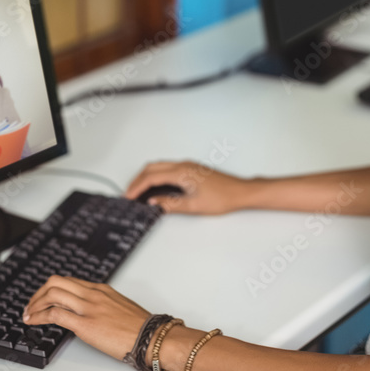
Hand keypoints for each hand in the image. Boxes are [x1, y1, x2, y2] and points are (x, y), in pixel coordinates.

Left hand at [22, 276, 149, 361]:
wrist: (151, 337)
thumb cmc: (140, 327)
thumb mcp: (119, 308)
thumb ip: (102, 306)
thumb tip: (89, 314)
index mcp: (101, 289)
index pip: (68, 281)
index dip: (50, 289)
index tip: (43, 299)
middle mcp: (92, 294)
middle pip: (55, 282)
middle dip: (38, 293)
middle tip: (31, 305)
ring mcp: (88, 307)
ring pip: (52, 294)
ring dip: (34, 304)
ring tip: (28, 314)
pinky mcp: (84, 324)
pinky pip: (54, 314)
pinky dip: (38, 316)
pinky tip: (32, 322)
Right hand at [125, 161, 249, 214]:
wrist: (240, 192)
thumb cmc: (223, 198)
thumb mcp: (193, 206)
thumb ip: (170, 204)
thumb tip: (153, 203)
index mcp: (182, 172)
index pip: (151, 177)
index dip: (137, 187)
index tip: (128, 197)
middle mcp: (183, 165)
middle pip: (152, 168)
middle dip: (137, 180)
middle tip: (129, 194)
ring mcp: (187, 165)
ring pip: (159, 166)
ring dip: (146, 177)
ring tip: (139, 192)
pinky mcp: (191, 168)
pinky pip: (167, 168)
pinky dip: (156, 176)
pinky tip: (155, 188)